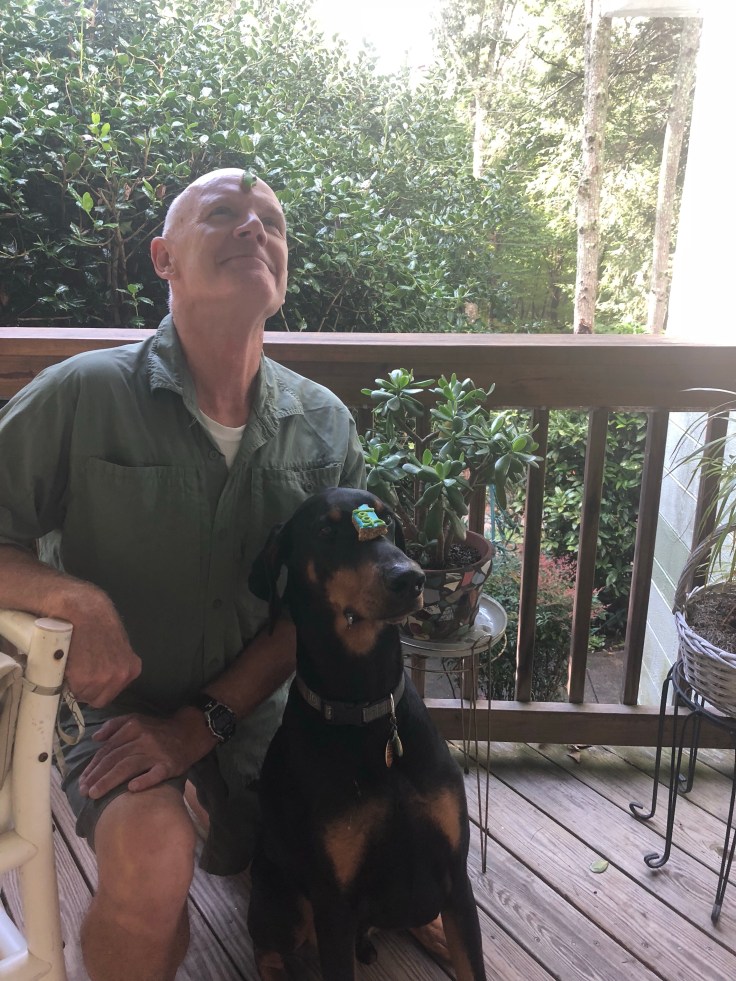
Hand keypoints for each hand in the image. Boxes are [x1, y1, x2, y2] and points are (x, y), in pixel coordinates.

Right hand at [58, 588, 141, 706]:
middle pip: (99, 698)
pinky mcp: (84, 680)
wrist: (84, 610)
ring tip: (73, 663)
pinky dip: (66, 680)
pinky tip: (68, 662)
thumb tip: (104, 677)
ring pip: (83, 696)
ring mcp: (104, 679)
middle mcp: (121, 676)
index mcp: (132, 669)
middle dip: (86, 688)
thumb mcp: (116, 646)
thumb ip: (114, 663)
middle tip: (78, 669)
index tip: (89, 674)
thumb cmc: (97, 623)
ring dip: (74, 684)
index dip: (97, 686)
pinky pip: (71, 691)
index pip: (112, 692)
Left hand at [78, 709, 215, 799]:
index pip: (108, 749)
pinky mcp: (170, 764)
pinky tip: (131, 789)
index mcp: (134, 727)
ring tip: (95, 794)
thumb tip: (95, 737)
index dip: (93, 766)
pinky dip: (144, 781)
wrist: (190, 732)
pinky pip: (156, 774)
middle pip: (115, 758)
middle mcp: (144, 738)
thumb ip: (115, 725)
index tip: (82, 780)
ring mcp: (157, 752)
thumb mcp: (137, 719)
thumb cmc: (158, 730)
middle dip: (96, 776)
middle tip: (84, 792)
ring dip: (110, 781)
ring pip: (129, 766)